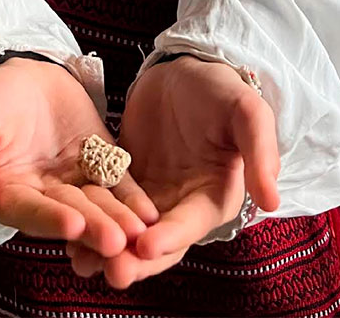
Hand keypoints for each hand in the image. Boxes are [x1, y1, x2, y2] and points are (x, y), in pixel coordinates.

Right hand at [0, 56, 159, 255]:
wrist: (23, 69)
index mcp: (8, 194)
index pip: (29, 211)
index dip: (50, 219)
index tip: (72, 225)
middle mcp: (43, 196)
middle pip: (69, 214)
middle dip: (93, 228)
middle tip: (117, 241)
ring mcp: (74, 181)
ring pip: (97, 205)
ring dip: (117, 220)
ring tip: (138, 231)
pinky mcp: (99, 163)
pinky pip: (117, 183)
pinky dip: (133, 199)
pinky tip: (149, 213)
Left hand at [67, 57, 280, 288]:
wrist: (185, 69)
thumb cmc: (221, 90)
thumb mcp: (246, 112)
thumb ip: (260, 152)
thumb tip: (274, 200)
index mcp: (214, 197)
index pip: (191, 225)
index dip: (171, 237)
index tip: (146, 246)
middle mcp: (183, 206)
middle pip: (157, 243)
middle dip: (134, 258)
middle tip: (109, 270)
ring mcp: (152, 197)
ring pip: (128, 233)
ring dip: (106, 249)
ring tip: (79, 259)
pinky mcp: (126, 183)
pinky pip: (107, 206)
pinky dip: (90, 219)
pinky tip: (66, 229)